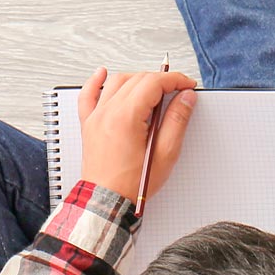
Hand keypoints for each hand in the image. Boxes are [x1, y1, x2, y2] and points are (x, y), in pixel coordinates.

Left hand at [77, 67, 198, 202]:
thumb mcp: (165, 154)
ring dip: (137, 79)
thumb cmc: (132, 184)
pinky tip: (102, 73)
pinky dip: (96, 82)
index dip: (175, 80)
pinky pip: (88, 95)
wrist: (106, 201)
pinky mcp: (89, 124)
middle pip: (137, 79)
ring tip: (154, 88)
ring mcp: (96, 117)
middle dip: (161, 80)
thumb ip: (176, 121)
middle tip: (177, 90)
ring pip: (117, 82)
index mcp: (126, 117)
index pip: (154, 82)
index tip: (187, 85)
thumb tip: (185, 98)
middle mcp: (108, 112)